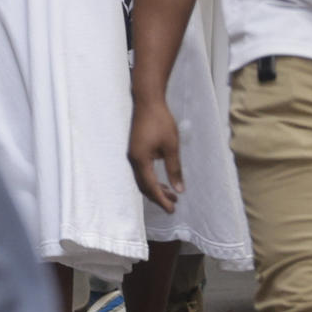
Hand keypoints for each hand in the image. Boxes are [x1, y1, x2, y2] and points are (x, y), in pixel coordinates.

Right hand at [127, 93, 183, 212]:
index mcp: (140, 160)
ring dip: (156, 188)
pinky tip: (163, 179)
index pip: (151, 187)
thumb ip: (174, 169)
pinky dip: (152, 178)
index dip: (161, 200)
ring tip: (172, 193)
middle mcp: (133, 160)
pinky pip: (142, 170)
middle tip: (174, 204)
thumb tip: (179, 189)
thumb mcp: (171, 146)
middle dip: (158, 196)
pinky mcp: (135, 149)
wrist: (147, 100)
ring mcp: (132, 154)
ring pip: (142, 179)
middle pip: (144, 186)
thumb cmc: (160, 121)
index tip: (172, 210)